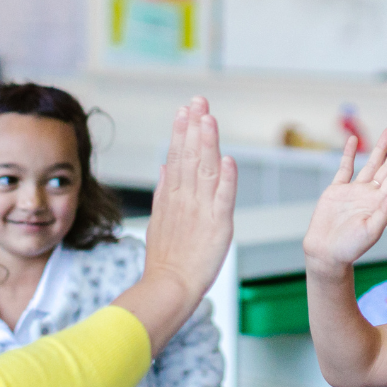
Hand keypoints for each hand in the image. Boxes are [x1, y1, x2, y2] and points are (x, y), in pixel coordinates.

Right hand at [143, 98, 237, 297]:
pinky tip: (228, 160)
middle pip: (190, 156)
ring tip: (208, 119)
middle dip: (194, 126)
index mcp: (173, 197)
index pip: (178, 157)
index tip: (185, 110)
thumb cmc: (166, 260)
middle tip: (198, 100)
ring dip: (207, 143)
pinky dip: (226, 179)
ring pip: (205, 170)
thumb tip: (164, 167)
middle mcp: (186, 199)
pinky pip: (223, 199)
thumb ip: (163, 192)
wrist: (170, 286)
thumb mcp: (158, 220)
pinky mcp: (218, 226)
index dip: (182, 132)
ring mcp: (201, 211)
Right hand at [301, 128, 386, 273]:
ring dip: (380, 147)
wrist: (326, 252)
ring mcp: (354, 191)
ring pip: (370, 164)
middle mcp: (370, 194)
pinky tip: (353, 141)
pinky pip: (344, 169)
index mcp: (380, 203)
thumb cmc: (350, 247)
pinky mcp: (337, 191)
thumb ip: (385, 211)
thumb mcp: (370, 231)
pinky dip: (348, 154)